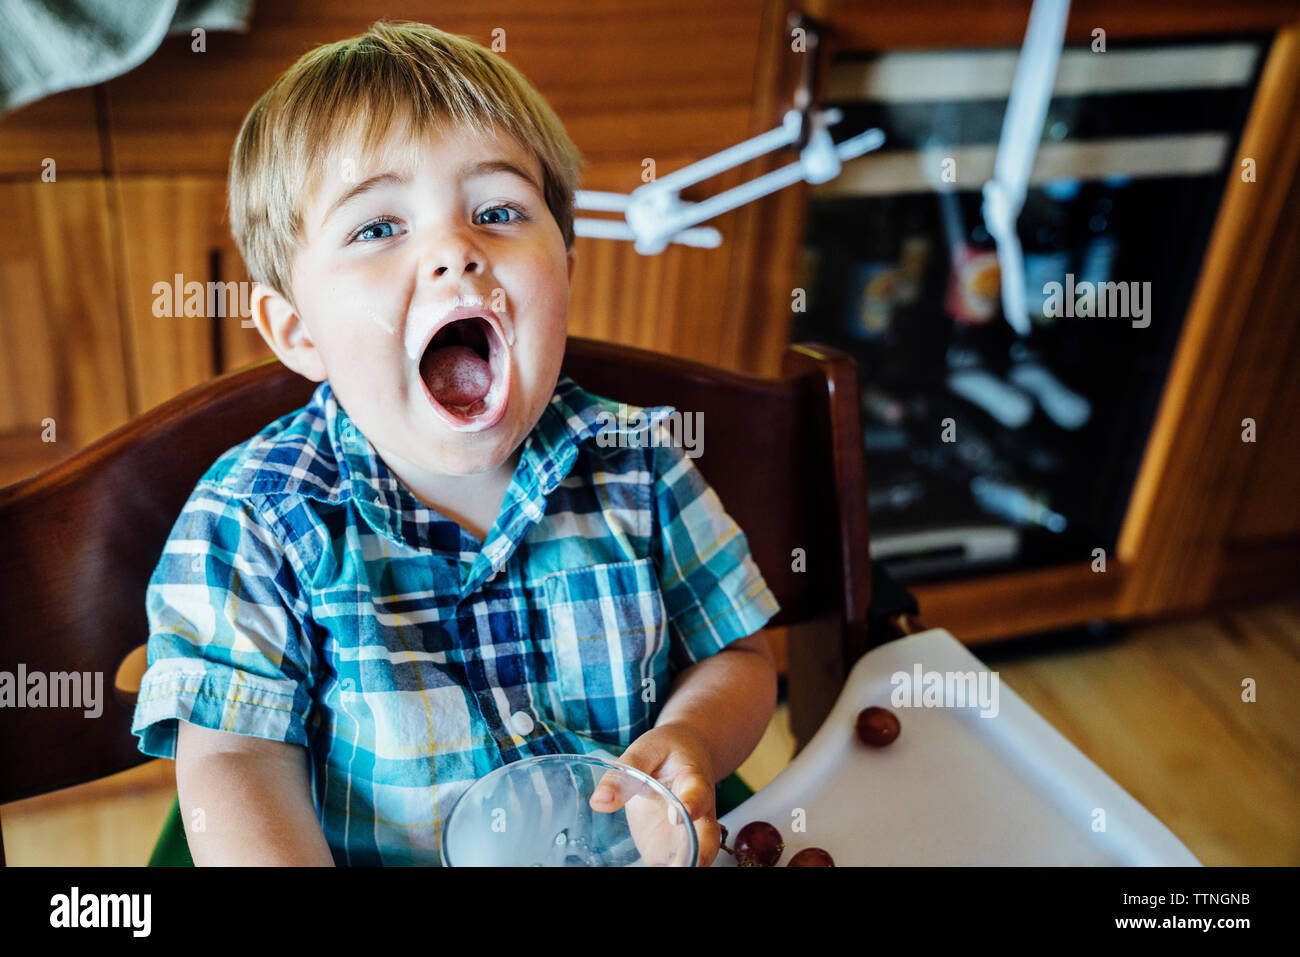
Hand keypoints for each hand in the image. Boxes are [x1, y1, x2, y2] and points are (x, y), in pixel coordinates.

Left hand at [589, 722, 719, 865]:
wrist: (687, 755)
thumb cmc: (667, 751)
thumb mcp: (644, 751)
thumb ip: (624, 775)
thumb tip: (599, 802)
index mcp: (694, 780)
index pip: (697, 794)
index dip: (691, 805)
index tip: (676, 816)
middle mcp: (698, 814)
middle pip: (708, 838)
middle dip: (698, 855)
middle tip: (680, 865)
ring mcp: (686, 835)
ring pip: (693, 858)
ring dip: (682, 866)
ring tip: (665, 869)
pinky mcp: (669, 849)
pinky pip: (669, 866)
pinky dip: (662, 870)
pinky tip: (652, 876)